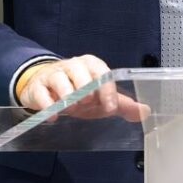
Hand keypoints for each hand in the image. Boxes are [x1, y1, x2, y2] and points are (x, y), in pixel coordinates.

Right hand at [16, 55, 146, 121]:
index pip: (102, 73)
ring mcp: (53, 75)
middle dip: (85, 90)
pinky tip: (54, 117)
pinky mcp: (37, 87)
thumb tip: (145, 111)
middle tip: (86, 104)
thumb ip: (121, 104)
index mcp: (92, 65)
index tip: (111, 108)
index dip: (107, 90)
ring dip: (67, 97)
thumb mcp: (100, 98)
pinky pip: (41, 94)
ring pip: (60, 81)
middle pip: (80, 73)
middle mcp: (73, 66)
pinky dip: (48, 106)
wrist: (47, 88)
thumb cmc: (79, 92)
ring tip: (71, 109)